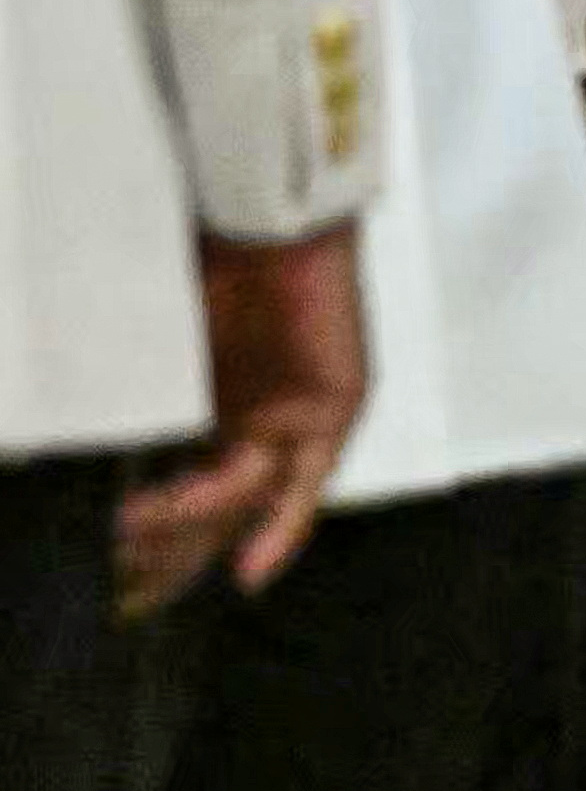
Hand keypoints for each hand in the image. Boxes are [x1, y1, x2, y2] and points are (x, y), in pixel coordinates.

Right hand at [116, 225, 365, 615]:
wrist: (263, 211)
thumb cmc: (196, 257)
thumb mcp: (147, 346)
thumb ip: (121, 400)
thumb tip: (47, 437)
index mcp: (200, 412)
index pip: (173, 504)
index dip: (139, 552)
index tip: (98, 580)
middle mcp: (247, 425)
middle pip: (206, 519)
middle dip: (158, 553)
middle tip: (110, 570)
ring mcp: (291, 420)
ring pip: (241, 505)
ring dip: (190, 527)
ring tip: (137, 521)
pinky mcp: (333, 409)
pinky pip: (308, 486)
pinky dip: (279, 531)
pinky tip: (247, 572)